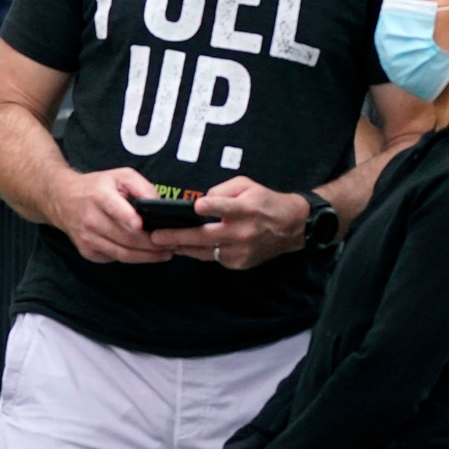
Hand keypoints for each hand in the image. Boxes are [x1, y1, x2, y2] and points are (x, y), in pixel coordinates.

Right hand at [51, 166, 172, 264]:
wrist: (62, 199)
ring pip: (123, 253)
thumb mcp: (120, 176)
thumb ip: (142, 187)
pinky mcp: (88, 251)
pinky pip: (116, 258)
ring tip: (166, 253)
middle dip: (152, 244)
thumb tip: (159, 205)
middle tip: (173, 245)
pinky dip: (135, 258)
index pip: (113, 208)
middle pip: (126, 237)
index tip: (140, 224)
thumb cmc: (97, 186)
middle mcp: (90, 218)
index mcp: (99, 196)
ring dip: (148, 256)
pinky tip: (148, 254)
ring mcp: (87, 237)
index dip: (127, 217)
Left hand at [151, 176, 307, 268]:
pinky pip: (214, 258)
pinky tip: (187, 247)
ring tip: (163, 244)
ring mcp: (242, 250)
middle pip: (206, 236)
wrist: (292, 227)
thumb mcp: (247, 185)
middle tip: (156, 237)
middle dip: (178, 236)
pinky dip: (200, 252)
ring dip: (182, 248)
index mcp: (247, 209)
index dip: (212, 207)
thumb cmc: (265, 202)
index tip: (197, 206)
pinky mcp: (241, 263)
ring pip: (205, 252)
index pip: (227, 208)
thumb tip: (200, 204)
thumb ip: (222, 191)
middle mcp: (244, 232)